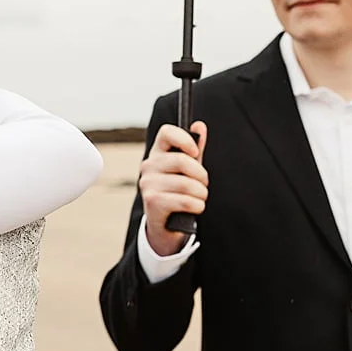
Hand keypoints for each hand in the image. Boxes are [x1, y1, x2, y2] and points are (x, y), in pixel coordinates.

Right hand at [140, 121, 207, 255]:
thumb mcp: (189, 170)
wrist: (166, 225)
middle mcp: (148, 166)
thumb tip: (199, 125)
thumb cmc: (178, 192)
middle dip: (201, 175)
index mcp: (157, 153)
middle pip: (182, 160)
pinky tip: (195, 208)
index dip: (184, 139)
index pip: (167, 132)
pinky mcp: (152, 202)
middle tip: (203, 184)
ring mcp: (148, 184)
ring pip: (187, 184)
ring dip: (201, 194)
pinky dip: (197, 206)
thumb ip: (195, 149)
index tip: (196, 152)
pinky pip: (185, 201)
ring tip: (199, 198)